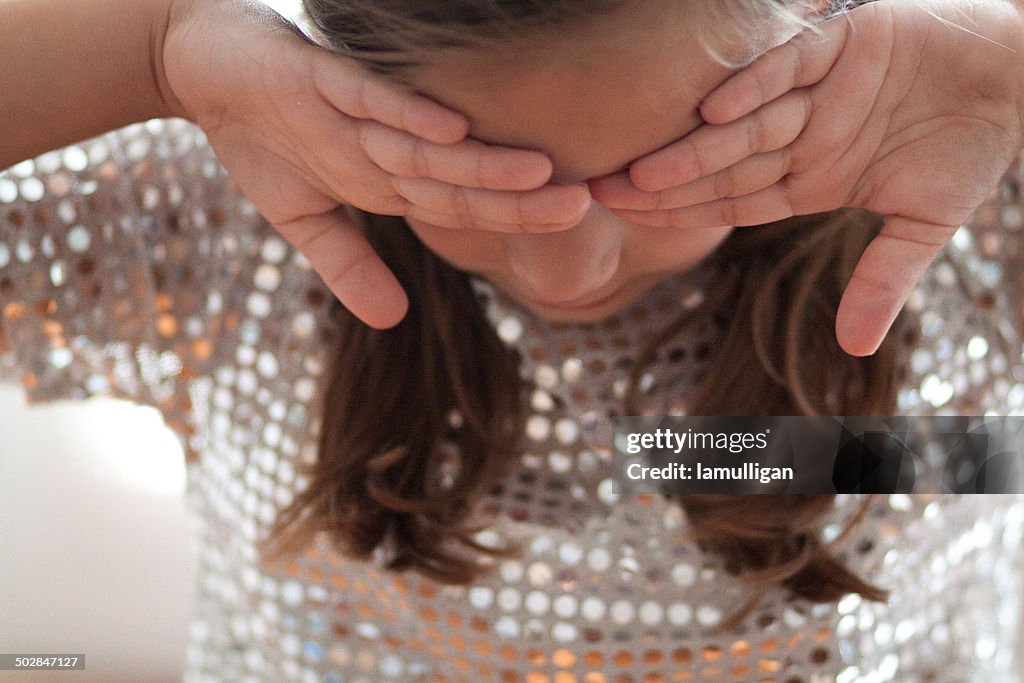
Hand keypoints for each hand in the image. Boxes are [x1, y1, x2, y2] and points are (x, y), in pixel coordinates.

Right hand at [160, 0, 589, 327]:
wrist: (203, 65)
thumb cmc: (263, 136)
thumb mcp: (302, 219)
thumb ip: (348, 265)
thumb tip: (392, 321)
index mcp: (387, 179)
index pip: (460, 205)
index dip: (513, 218)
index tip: (569, 227)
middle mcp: (383, 147)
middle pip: (459, 178)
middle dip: (519, 196)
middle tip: (586, 201)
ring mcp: (354, 113)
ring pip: (426, 144)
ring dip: (479, 160)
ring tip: (539, 173)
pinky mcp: (319, 78)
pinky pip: (371, 97)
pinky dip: (407, 113)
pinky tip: (451, 127)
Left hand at [591, 0, 1023, 355]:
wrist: (1014, 80)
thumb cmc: (968, 150)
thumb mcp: (924, 226)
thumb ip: (883, 280)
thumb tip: (855, 349)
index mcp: (807, 180)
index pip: (731, 203)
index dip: (683, 216)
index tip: (633, 229)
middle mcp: (800, 137)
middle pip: (722, 167)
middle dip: (665, 185)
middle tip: (603, 197)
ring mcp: (817, 92)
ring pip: (745, 125)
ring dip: (694, 148)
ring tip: (642, 171)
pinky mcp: (841, 42)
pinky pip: (791, 65)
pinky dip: (758, 84)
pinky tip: (714, 110)